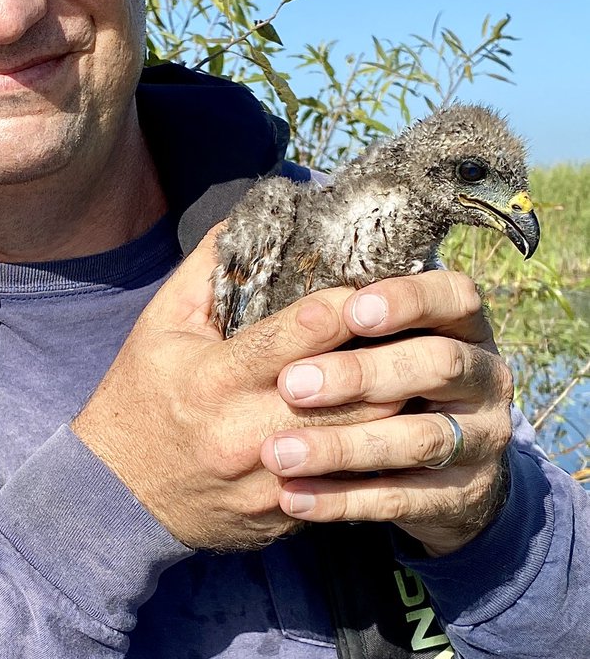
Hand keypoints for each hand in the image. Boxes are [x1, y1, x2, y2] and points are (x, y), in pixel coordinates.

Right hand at [72, 229, 401, 549]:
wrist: (118, 495)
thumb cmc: (142, 393)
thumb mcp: (162, 323)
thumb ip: (207, 269)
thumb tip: (251, 218)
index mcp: (215, 377)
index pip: (293, 336)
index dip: (341, 308)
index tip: (373, 286)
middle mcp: (245, 432)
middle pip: (342, 394)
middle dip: (384, 358)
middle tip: (416, 328)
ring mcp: (269, 481)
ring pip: (357, 443)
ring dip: (393, 405)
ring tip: (421, 371)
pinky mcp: (284, 514)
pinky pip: (346, 487)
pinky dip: (375, 455)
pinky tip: (399, 426)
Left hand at [261, 269, 514, 555]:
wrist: (445, 468)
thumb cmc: (386, 369)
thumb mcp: (376, 328)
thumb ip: (331, 290)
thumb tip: (248, 233)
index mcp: (462, 321)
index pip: (453, 295)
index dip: (406, 300)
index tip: (350, 309)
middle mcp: (485, 374)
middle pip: (438, 364)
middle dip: (363, 373)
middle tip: (292, 384)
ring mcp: (483, 439)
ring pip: (420, 439)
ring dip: (345, 445)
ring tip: (280, 451)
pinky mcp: (462, 496)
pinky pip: (403, 499)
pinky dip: (346, 499)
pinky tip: (294, 495)